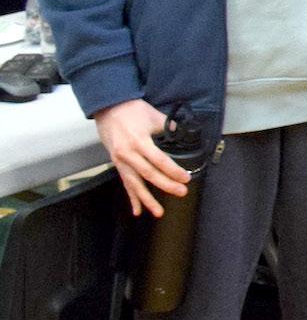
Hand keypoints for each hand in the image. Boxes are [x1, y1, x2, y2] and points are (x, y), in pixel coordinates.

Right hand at [94, 97, 185, 216]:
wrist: (108, 108)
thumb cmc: (132, 111)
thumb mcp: (154, 116)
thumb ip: (169, 128)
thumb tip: (182, 136)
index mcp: (138, 141)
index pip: (158, 160)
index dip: (173, 170)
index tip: (185, 178)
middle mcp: (128, 153)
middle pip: (148, 174)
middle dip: (166, 185)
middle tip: (181, 192)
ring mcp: (120, 160)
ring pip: (134, 183)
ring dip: (147, 199)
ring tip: (158, 212)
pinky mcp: (117, 164)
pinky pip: (125, 183)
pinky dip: (132, 197)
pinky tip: (138, 211)